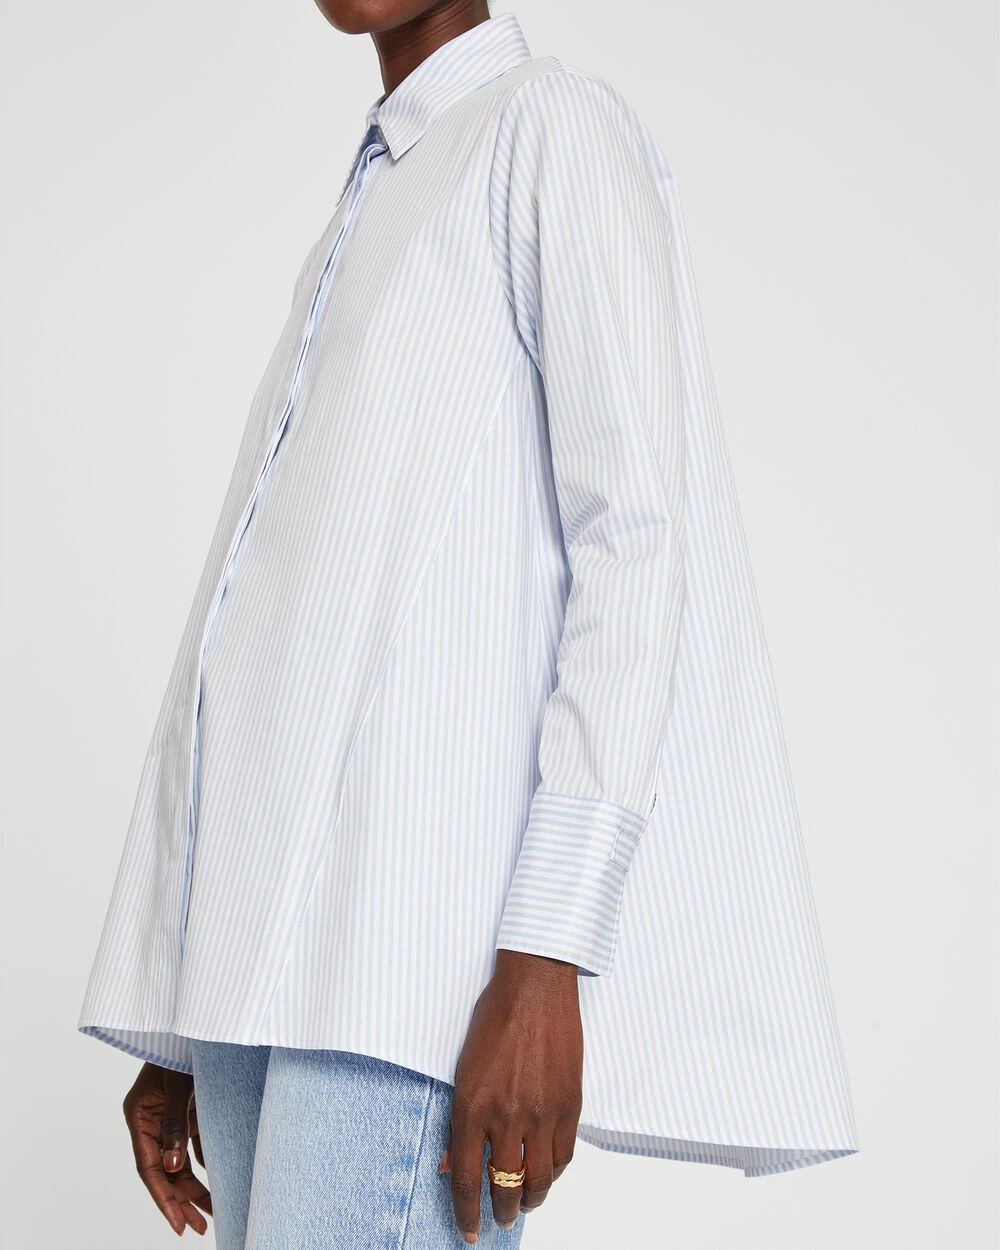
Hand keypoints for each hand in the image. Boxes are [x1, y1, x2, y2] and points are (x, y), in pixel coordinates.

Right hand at [122, 1062, 212, 1235]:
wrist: (202, 1021)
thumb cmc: (185, 1047)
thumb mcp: (179, 1085)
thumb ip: (176, 1124)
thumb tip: (174, 1167)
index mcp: (139, 1114)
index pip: (149, 1168)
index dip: (164, 1198)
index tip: (179, 1225)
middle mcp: (152, 1119)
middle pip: (165, 1170)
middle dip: (181, 1200)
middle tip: (200, 1227)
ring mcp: (171, 1115)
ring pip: (180, 1161)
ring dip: (195, 1185)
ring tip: (213, 1211)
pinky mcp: (189, 1109)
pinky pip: (195, 1144)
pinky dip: (207, 1160)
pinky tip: (221, 1177)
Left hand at [442, 949, 582, 1242]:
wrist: (535, 987)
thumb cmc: (496, 1017)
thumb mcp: (464, 1068)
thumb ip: (460, 1117)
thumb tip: (452, 1160)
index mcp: (472, 1106)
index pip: (466, 1178)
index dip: (467, 1212)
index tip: (469, 1230)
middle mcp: (506, 1116)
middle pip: (504, 1186)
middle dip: (500, 1211)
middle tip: (499, 1218)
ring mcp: (541, 1112)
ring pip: (539, 1179)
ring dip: (531, 1198)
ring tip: (525, 1202)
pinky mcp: (570, 1104)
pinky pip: (565, 1155)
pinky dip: (556, 1171)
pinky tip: (548, 1172)